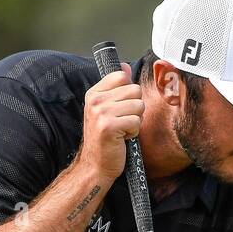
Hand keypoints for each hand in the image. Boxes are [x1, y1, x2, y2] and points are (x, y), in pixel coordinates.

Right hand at [80, 62, 143, 181]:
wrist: (95, 165)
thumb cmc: (104, 139)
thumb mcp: (107, 109)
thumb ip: (116, 87)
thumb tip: (125, 66)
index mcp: (94, 93)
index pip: (122, 76)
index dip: (129, 93)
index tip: (119, 108)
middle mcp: (95, 101)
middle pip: (135, 90)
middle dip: (135, 108)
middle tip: (122, 122)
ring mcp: (101, 113)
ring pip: (138, 105)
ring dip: (135, 121)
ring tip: (122, 130)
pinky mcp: (109, 127)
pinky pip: (136, 121)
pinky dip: (134, 132)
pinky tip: (122, 138)